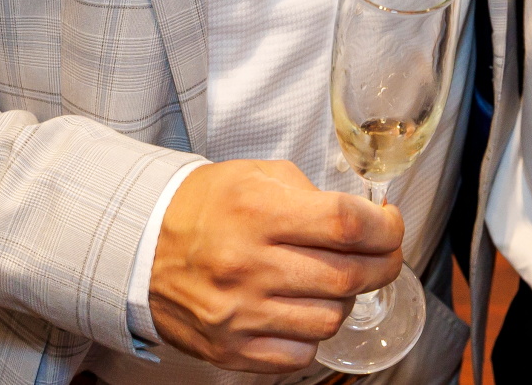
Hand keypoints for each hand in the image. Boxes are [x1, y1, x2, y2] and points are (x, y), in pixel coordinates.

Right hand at [149, 159, 402, 372]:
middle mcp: (247, 265)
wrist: (140, 246)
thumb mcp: (257, 176)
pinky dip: (311, 335)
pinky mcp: (229, 349)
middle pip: (348, 276)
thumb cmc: (206, 206)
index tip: (392, 226)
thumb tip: (368, 219)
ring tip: (332, 282)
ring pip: (330, 320)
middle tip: (384, 256)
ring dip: (345, 301)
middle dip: (383, 265)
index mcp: (257, 212)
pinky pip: (300, 355)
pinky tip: (300, 310)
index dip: (385, 228)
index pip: (346, 225)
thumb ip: (313, 195)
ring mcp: (238, 314)